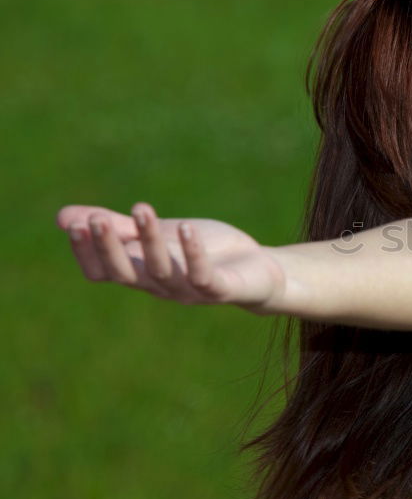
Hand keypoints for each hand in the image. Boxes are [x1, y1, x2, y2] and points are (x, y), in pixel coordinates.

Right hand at [55, 202, 285, 311]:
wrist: (259, 272)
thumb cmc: (207, 252)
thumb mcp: (161, 235)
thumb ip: (119, 228)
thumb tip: (64, 218)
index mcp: (142, 274)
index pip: (102, 272)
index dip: (87, 252)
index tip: (76, 224)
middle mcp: (161, 287)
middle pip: (125, 273)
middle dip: (108, 247)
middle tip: (96, 219)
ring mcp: (190, 291)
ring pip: (161, 270)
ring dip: (149, 240)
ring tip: (142, 208)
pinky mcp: (221, 290)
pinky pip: (203, 276)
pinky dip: (194, 253)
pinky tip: (186, 227)